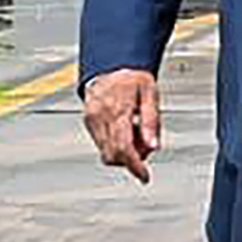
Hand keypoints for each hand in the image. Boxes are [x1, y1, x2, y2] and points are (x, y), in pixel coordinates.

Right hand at [83, 67, 163, 182]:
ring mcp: (92, 119)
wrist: (112, 64)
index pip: (123, 148)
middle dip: (131, 159)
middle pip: (112, 154)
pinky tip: (126, 129)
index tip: (144, 177)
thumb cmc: (134, 78)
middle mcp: (100, 117)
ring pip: (105, 151)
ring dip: (123, 152)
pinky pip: (101, 142)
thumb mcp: (151, 95)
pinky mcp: (88, 120)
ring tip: (137, 132)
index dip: (134, 166)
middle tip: (146, 146)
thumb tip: (153, 147)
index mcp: (117, 111)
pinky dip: (114, 144)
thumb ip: (152, 122)